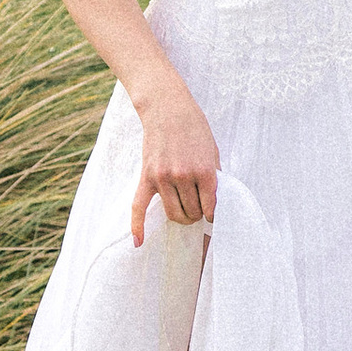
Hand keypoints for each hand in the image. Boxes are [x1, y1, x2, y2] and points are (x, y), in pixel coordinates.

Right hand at [133, 87, 220, 245]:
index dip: (212, 213)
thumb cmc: (194, 128)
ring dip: (181, 217)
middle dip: (197, 214)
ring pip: (173, 213)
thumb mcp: (212, 151)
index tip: (211, 212)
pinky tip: (138, 243)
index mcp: (204, 171)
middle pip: (192, 213)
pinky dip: (137, 226)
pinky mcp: (146, 176)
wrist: (168, 108)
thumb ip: (213, 177)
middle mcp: (183, 176)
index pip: (210, 207)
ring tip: (185, 211)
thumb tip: (214, 200)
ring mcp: (163, 178)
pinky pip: (138, 206)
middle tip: (198, 206)